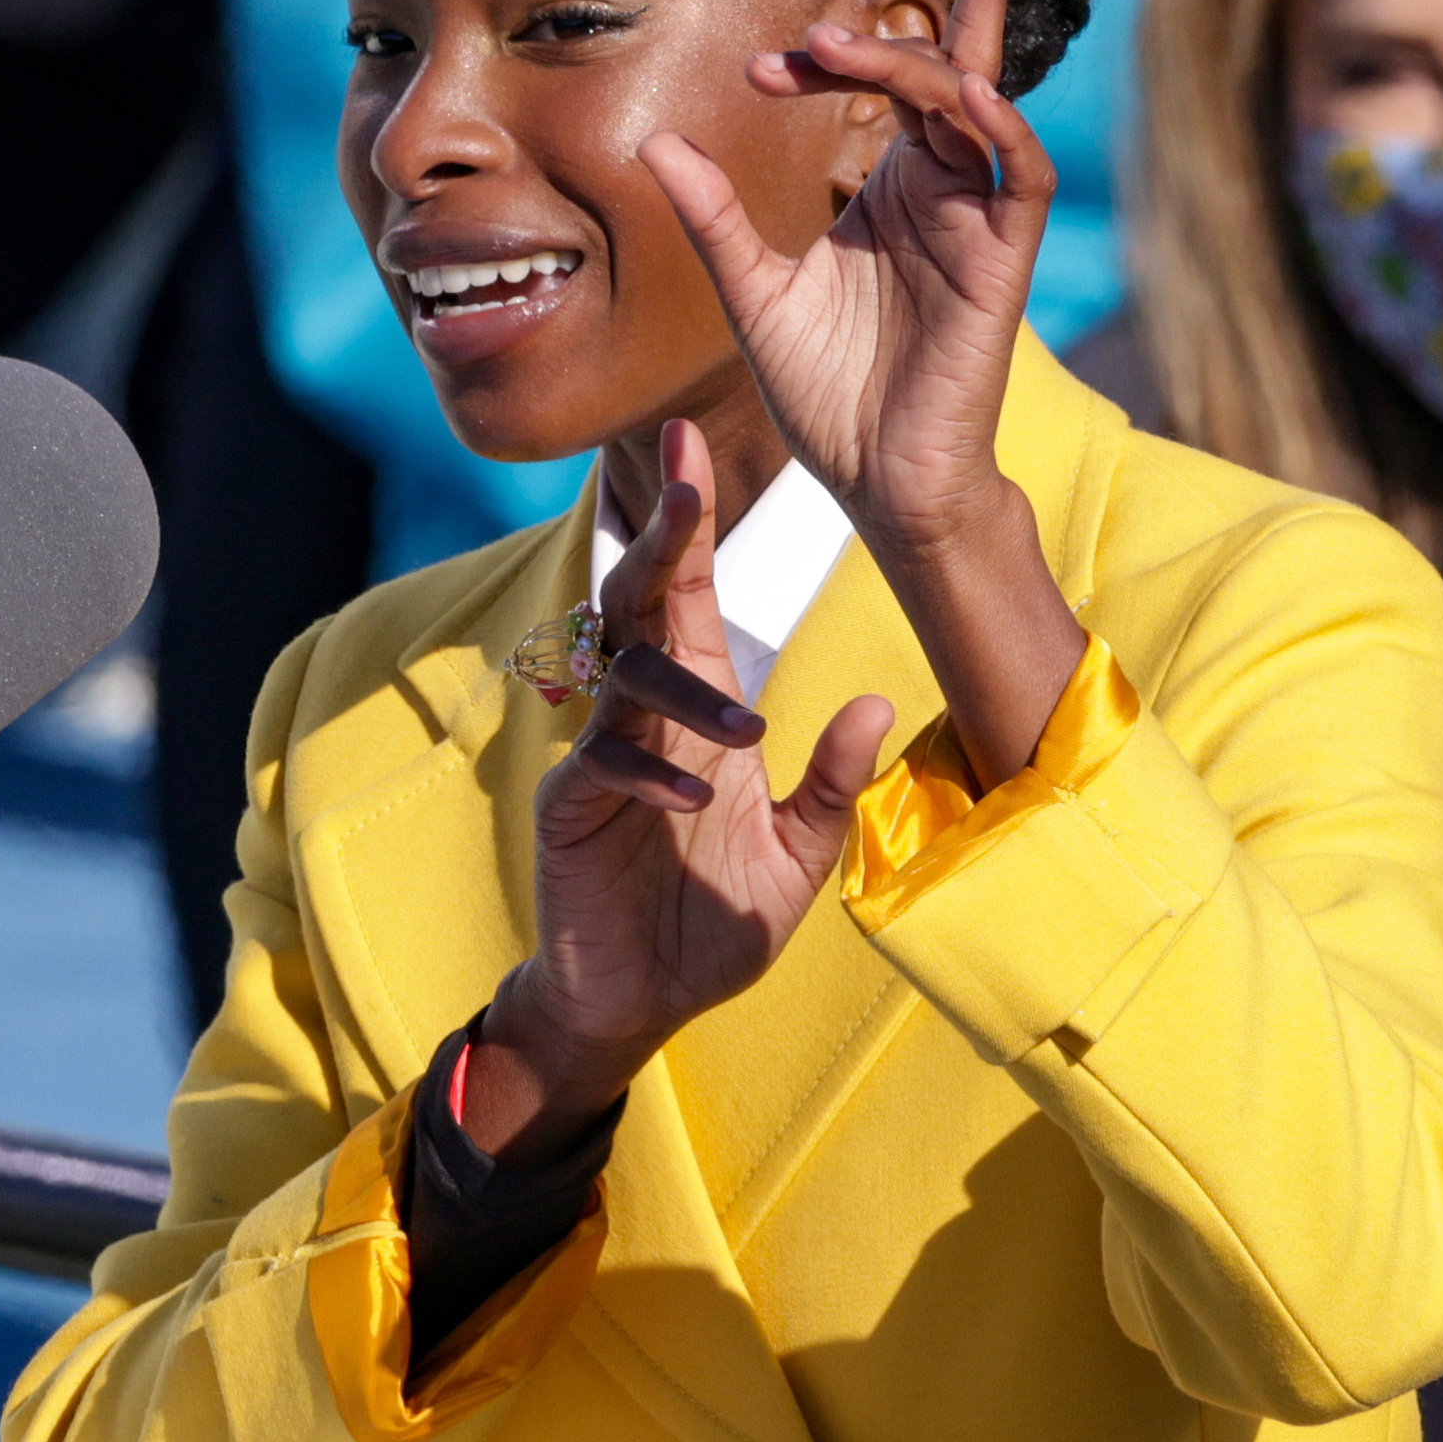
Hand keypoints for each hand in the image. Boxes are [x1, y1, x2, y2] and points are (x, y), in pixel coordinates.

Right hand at [473, 419, 892, 1162]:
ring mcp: (599, 758)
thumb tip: (874, 702)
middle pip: (639, 603)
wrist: (639, 1004)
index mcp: (697, 711)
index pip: (687, 595)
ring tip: (743, 734)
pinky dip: (648, 774)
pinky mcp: (569, 810)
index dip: (688, 521)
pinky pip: (601, 767)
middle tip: (682, 478)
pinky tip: (691, 797)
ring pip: (624, 681)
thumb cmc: (712, 921)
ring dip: (682, 694)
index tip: (692, 437)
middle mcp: (642, 718)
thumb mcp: (799, 857)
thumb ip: (832, 785)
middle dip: (659, 538)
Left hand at [638, 0, 1049, 558]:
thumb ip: (715, 216)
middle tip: (838, 12)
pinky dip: (996, 127)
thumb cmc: (827, 394)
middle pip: (956, 66)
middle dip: (939, 5)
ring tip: (844, 49)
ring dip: (924, 63)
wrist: (873, 482)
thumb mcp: (753, 292)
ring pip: (977, 106)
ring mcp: (976, 222)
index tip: (766, 67)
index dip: (832, 60)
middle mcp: (942, 190)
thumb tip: (658, 142)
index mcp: (894, 188)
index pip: (885, 83)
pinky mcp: (1001, 262)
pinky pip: (1015, 175)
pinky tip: (960, 93)